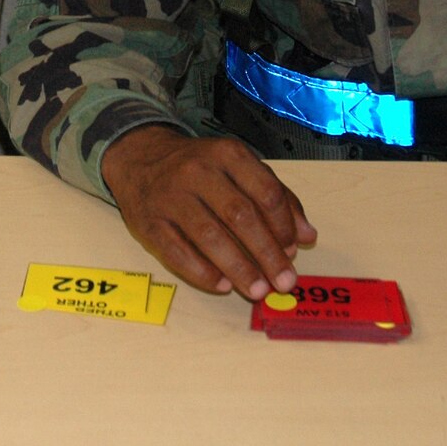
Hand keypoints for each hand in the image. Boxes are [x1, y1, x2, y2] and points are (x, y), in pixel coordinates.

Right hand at [101, 125, 316, 299]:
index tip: (293, 251)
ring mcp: (170, 197)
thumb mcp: (238, 168)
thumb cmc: (199, 168)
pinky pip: (178, 252)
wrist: (139, 157)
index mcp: (227, 154)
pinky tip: (222, 285)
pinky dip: (202, 272)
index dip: (284, 226)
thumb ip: (274, 196)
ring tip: (258, 290)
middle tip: (285, 282)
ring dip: (239, 268)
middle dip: (267, 254)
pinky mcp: (148, 221)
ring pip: (210, 236)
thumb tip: (307, 235)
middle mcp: (198, 171)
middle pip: (240, 216)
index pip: (265, 192)